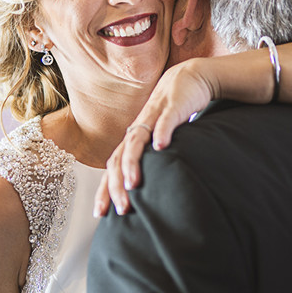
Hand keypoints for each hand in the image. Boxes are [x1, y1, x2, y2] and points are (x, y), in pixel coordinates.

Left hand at [94, 59, 216, 215]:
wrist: (190, 78)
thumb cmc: (173, 113)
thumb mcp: (161, 139)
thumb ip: (154, 160)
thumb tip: (150, 189)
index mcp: (133, 139)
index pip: (112, 168)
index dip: (105, 190)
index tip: (101, 214)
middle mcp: (137, 130)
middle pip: (118, 158)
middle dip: (117, 185)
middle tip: (121, 209)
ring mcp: (153, 117)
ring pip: (136, 141)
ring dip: (132, 163)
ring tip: (133, 184)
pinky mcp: (172, 107)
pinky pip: (165, 122)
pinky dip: (161, 134)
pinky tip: (161, 148)